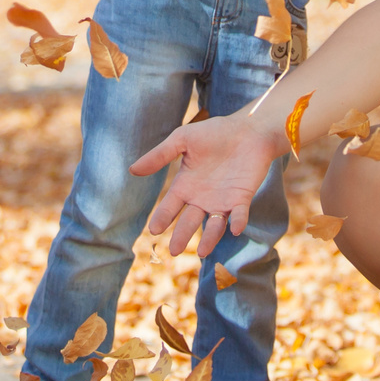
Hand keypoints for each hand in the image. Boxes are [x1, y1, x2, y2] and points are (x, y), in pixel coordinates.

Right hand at [128, 112, 286, 257]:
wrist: (247, 129)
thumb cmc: (214, 133)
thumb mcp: (182, 140)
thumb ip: (159, 156)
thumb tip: (132, 170)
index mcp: (186, 185)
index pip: (170, 206)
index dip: (162, 218)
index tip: (154, 230)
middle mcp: (202, 198)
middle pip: (189, 221)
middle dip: (182, 235)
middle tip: (175, 251)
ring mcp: (223, 200)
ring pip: (214, 225)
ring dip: (209, 238)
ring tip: (203, 252)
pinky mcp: (242, 198)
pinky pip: (239, 214)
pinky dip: (238, 222)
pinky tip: (235, 229)